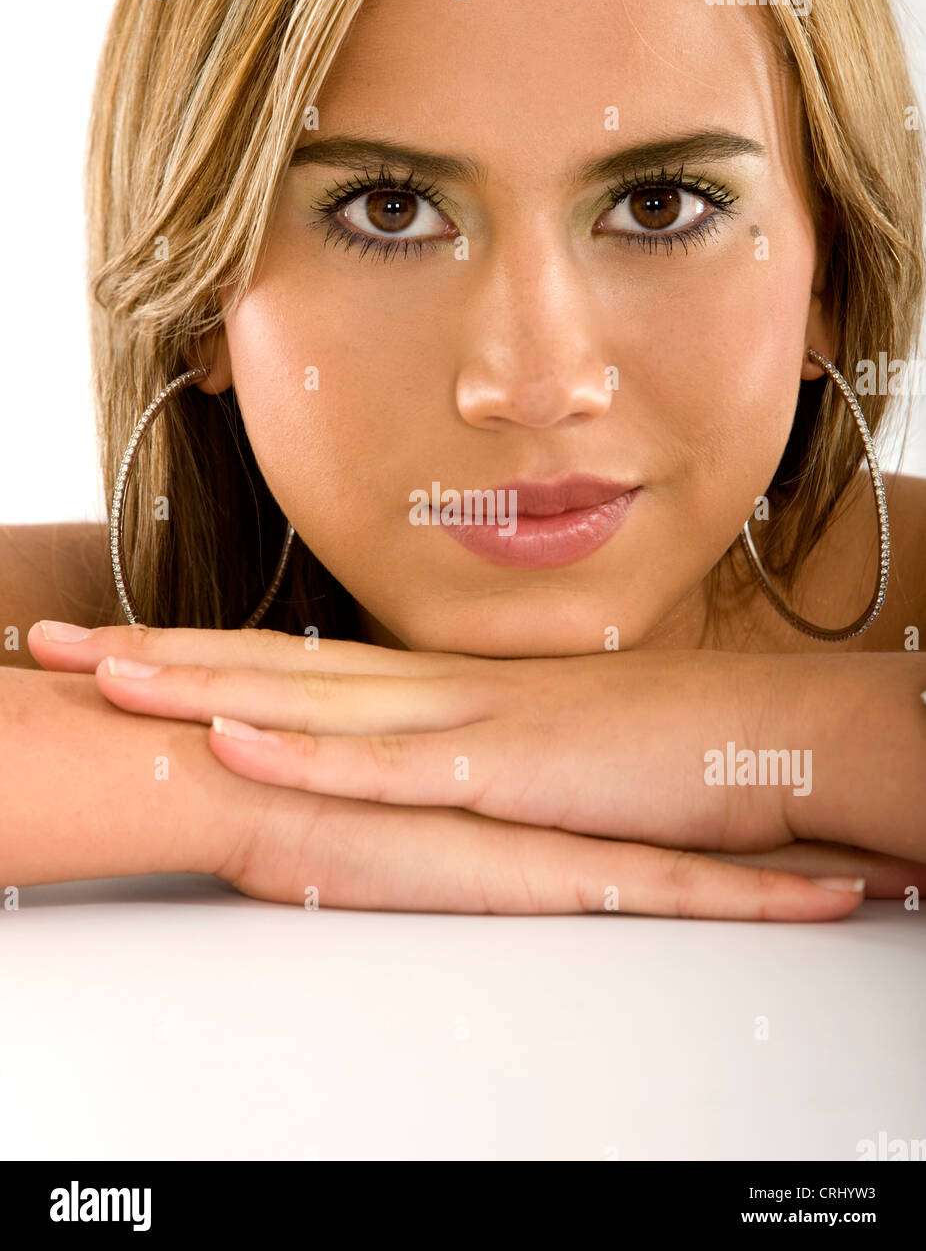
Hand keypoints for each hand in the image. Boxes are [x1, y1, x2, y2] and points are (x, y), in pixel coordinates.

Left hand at [26, 621, 922, 915]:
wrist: (764, 736)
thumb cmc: (661, 744)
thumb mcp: (542, 746)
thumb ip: (474, 747)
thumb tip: (421, 756)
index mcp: (441, 684)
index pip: (296, 661)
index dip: (201, 653)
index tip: (119, 644)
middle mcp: (435, 687)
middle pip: (272, 665)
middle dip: (158, 656)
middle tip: (56, 640)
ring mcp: (463, 722)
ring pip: (305, 700)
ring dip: (198, 689)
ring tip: (98, 674)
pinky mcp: (504, 770)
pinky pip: (385, 766)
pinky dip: (302, 751)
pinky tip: (228, 737)